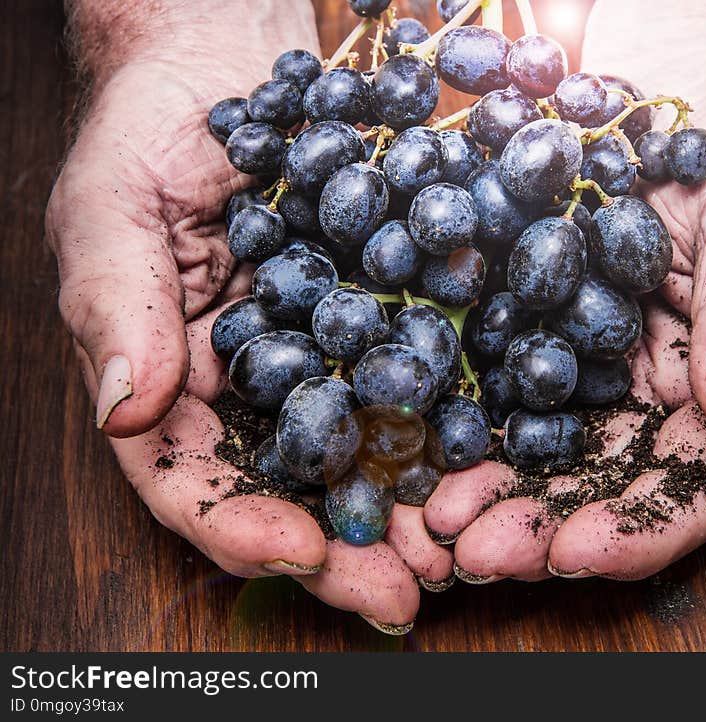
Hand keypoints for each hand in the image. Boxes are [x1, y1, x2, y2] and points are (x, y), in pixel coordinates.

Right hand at [47, 0, 448, 632]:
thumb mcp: (111, 210)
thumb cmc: (148, 133)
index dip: (242, 526)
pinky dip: (443, 422)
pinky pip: (410, 374)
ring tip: (455, 547)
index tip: (300, 553)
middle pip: (290, 488)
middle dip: (343, 547)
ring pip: (362, 450)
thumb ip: (116, 307)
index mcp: (173, 382)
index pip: (195, 480)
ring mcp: (320, 356)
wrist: (228, 64)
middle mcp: (251, 387)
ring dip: (405, 506)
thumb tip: (124, 410)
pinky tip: (482, 453)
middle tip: (402, 590)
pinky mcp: (377, 316)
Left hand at [425, 0, 705, 581]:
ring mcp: (572, 333)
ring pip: (530, 436)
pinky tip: (405, 439)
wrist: (654, 8)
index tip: (572, 553)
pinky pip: (478, 366)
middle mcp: (642, 362)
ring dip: (483, 485)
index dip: (636, 526)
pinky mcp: (512, 296)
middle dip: (537, 520)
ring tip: (431, 517)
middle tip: (471, 548)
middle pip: (594, 471)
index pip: (688, 472)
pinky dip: (445, 412)